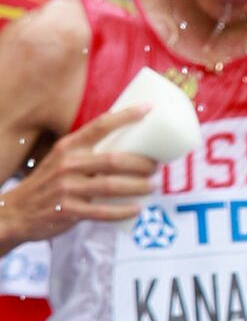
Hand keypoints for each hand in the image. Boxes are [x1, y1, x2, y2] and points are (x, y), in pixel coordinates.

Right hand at [0, 107, 158, 246]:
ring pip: (113, 186)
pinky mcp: (67, 211)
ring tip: (153, 185)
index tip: (150, 108)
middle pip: (115, 160)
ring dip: (139, 186)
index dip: (127, 115)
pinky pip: (103, 212)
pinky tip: (137, 208)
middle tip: (156, 167)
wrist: (15, 212)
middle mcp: (67, 164)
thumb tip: (129, 145)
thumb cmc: (48, 183)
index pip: (101, 125)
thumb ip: (88, 152)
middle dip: (142, 164)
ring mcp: (67, 188)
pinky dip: (124, 211)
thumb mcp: (61, 159)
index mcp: (69, 147)